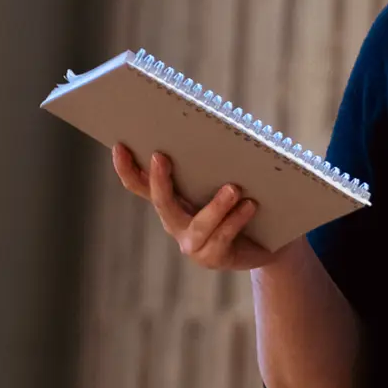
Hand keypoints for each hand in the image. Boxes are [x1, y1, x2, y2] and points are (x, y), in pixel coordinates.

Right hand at [111, 144, 280, 270]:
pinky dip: (236, 220)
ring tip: (233, 188)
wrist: (267, 242)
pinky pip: (223, 238)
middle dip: (159, 180)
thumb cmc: (243, 202)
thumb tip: (217, 130)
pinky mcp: (213, 258)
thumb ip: (215, 164)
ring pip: (198, 224)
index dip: (126, 168)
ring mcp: (193, 243)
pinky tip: (250, 205)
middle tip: (161, 156)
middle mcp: (175, 222)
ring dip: (216, 206)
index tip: (120, 146)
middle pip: (161, 203)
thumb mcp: (225, 180)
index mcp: (172, 201)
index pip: (140, 184)